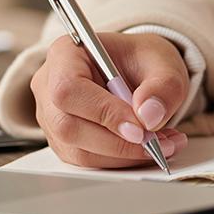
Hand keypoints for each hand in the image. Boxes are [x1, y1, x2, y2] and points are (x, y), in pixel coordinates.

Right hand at [31, 32, 190, 167]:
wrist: (140, 70)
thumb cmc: (143, 59)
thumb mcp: (163, 62)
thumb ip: (163, 85)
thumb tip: (149, 116)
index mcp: (66, 53)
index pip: (69, 88)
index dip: (103, 112)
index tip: (140, 127)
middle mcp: (49, 85)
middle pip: (69, 126)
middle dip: (117, 142)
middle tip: (156, 142)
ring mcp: (53, 117)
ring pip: (79, 151)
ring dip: (124, 155)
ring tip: (163, 144)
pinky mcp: (64, 141)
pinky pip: (88, 161)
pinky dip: (122, 160)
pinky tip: (150, 148)